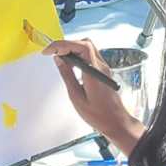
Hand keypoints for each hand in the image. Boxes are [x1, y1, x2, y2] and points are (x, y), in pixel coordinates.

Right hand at [42, 38, 145, 155]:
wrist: (116, 122)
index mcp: (94, 71)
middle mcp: (101, 66)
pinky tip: (71, 65)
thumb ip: (67, 75)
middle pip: (84, 43)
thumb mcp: (76, 96)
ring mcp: (104, 68)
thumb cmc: (98, 114)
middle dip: (66, 44)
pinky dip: (78, 55)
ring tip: (60, 59)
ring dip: (72, 49)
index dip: (62, 44)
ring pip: (88, 47)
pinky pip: (90, 56)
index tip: (49, 50)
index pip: (79, 46)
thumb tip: (59, 60)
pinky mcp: (103, 72)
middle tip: (53, 53)